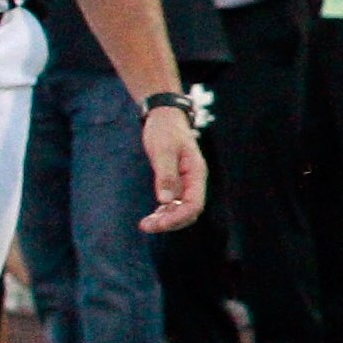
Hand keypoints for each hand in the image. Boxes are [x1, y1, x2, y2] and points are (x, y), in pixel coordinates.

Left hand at [138, 102, 207, 232]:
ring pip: (181, 210)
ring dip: (166, 219)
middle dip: (170, 222)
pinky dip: (164, 212)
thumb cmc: (165, 130)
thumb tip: (165, 201)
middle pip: (189, 212)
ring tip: (145, 224)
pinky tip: (151, 216)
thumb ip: (165, 176)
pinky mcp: (176, 181)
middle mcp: (194, 181)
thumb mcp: (163, 151)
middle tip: (145, 226)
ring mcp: (186, 182)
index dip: (177, 218)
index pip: (194, 204)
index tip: (157, 223)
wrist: (164, 115)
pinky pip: (174, 203)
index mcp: (196, 173)